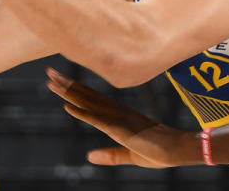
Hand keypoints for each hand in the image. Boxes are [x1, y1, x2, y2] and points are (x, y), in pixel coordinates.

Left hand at [45, 68, 199, 167]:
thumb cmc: (159, 153)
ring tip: (52, 82)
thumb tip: (88, 156)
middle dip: (67, 84)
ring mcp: (118, 119)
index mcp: (119, 115)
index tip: (58, 80)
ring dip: (69, 93)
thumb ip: (110, 155)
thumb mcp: (129, 156)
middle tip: (49, 72)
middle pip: (87, 95)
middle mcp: (116, 112)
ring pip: (89, 103)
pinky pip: (97, 120)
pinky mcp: (121, 129)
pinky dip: (82, 113)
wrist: (179, 150)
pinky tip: (67, 106)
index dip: (74, 89)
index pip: (92, 99)